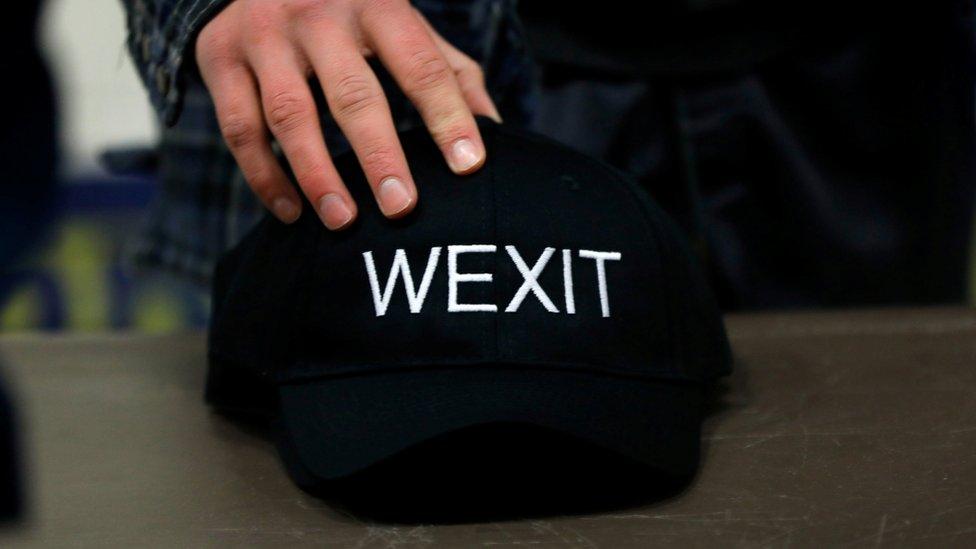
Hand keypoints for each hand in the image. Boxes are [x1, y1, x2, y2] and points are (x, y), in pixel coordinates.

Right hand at [195, 0, 500, 228]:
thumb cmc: (352, 12)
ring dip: (317, 174)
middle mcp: (319, 14)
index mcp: (378, 4)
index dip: (448, 117)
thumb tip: (493, 130)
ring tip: (344, 221)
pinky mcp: (219, 57)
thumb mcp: (403, 25)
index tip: (469, 166)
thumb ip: (449, 71)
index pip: (422, 66)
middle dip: (379, 154)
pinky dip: (264, 175)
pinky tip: (292, 210)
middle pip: (352, 93)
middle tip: (401, 207)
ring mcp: (264, 35)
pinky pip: (239, 127)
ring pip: (289, 114)